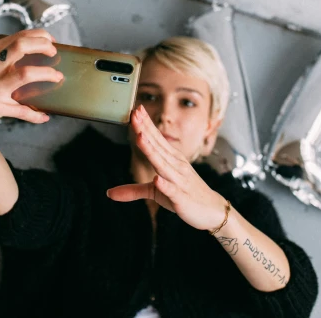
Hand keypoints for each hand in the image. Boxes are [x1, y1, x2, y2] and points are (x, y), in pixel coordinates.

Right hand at [0, 29, 62, 134]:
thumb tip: (30, 49)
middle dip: (44, 47)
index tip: (52, 42)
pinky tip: (44, 116)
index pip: (19, 36)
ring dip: (47, 74)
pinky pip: (22, 110)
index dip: (41, 36)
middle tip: (54, 54)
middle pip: (22, 46)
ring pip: (27, 74)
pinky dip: (36, 114)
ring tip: (57, 77)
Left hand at [106, 105, 226, 230]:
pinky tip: (157, 179)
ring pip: (162, 164)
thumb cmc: (184, 196)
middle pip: (157, 146)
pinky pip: (172, 190)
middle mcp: (175, 166)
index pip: (156, 139)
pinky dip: (165, 185)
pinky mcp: (181, 198)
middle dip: (145, 130)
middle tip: (135, 114)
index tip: (135, 110)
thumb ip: (133, 190)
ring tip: (141, 137)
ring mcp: (179, 181)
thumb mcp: (155, 192)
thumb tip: (108, 193)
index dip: (145, 125)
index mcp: (171, 160)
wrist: (211, 211)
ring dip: (152, 151)